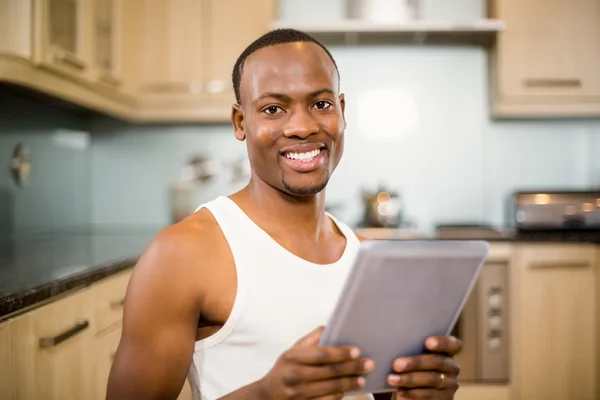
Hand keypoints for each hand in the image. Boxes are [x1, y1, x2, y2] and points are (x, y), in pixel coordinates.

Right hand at [257, 326, 374, 399]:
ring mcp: (299, 393)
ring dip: (349, 383)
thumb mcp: (292, 351)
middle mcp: (295, 375)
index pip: (321, 354)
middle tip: (368, 364)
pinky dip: (339, 395)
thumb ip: (310, 340)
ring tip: (362, 378)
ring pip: (331, 388)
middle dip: (352, 368)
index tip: (357, 350)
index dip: (340, 353)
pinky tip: (348, 390)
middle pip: (330, 372)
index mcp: (293, 357)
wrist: (268, 395)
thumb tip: (329, 327)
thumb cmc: (284, 369)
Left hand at [386, 335, 461, 398]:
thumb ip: (411, 348)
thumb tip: (395, 343)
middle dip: (415, 363)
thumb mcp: (413, 356)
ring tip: (392, 379)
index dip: (442, 342)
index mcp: (446, 352)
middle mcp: (451, 367)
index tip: (427, 342)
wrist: (413, 391)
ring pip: (432, 379)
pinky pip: (429, 395)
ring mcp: (450, 385)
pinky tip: (400, 390)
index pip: (452, 344)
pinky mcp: (444, 399)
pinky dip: (412, 393)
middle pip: (437, 361)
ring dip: (409, 379)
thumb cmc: (411, 368)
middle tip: (396, 365)